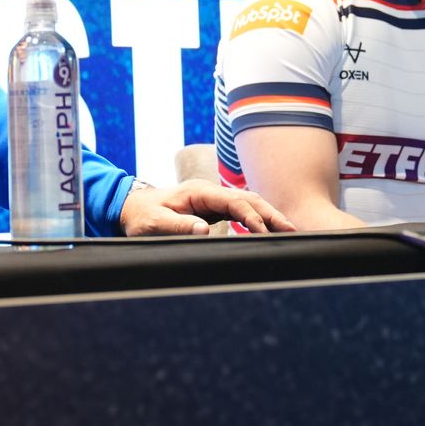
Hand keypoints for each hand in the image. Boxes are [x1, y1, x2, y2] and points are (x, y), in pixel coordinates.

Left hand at [118, 180, 295, 234]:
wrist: (132, 207)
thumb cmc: (142, 216)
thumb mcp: (154, 223)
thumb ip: (178, 225)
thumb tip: (204, 230)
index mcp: (199, 192)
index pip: (234, 202)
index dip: (252, 217)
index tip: (264, 233)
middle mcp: (210, 192)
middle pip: (248, 199)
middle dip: (271, 214)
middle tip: (292, 230)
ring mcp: (213, 199)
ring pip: (248, 203)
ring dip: (268, 216)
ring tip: (289, 231)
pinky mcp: (213, 208)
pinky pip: (241, 211)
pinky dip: (257, 219)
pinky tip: (269, 230)